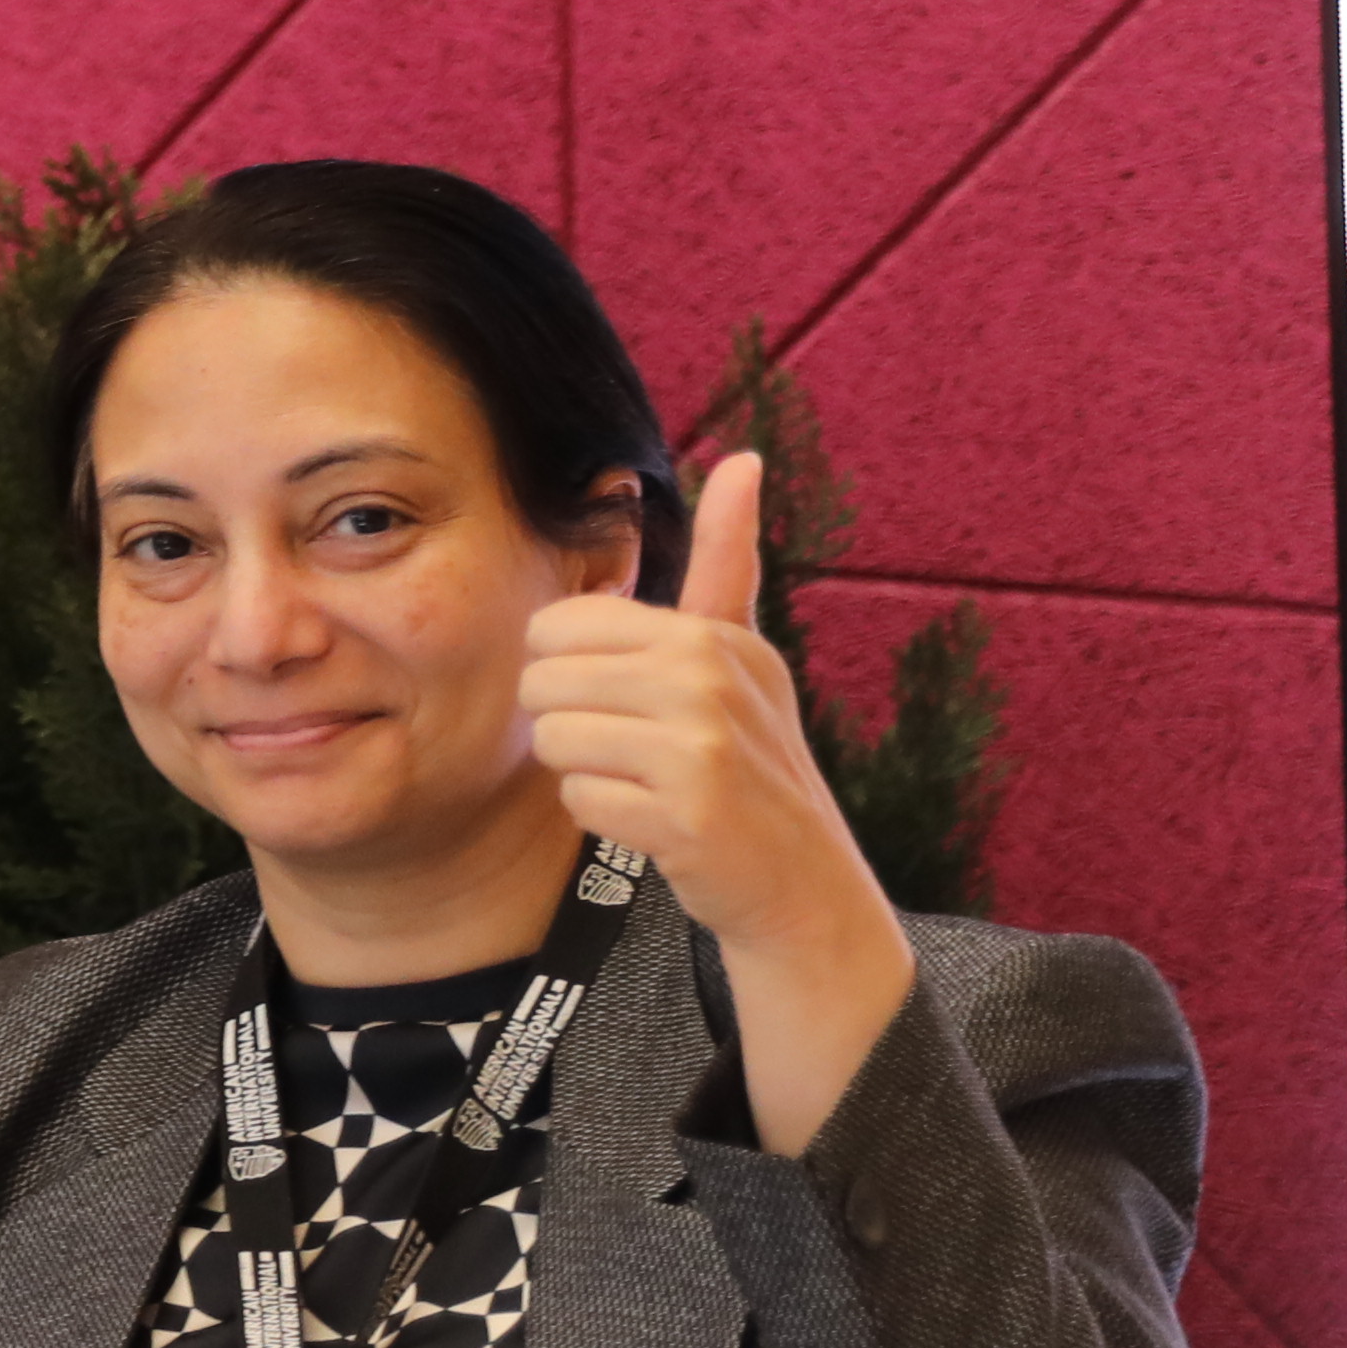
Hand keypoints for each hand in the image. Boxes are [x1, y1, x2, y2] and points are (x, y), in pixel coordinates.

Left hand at [517, 452, 918, 1151]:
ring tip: (646, 785)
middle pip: (543, 680)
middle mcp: (713, 680)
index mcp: (715, 638)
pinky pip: (577, 798)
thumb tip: (744, 458)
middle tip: (633, 751)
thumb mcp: (744, 659)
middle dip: (569, 723)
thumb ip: (727, 562)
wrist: (802, 889)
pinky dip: (604, 818)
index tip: (625, 701)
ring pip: (553, 740)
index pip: (562, 626)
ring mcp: (704, 748)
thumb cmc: (750, 766)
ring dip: (585, 773)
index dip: (568, 671)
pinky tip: (657, 825)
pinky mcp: (688, 815)